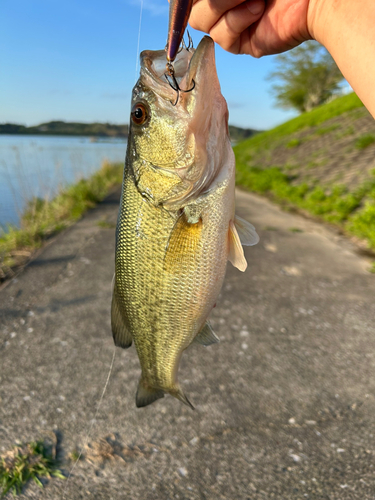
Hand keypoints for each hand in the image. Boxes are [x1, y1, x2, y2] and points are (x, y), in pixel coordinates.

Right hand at [189, 0, 318, 56]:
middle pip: (190, 8)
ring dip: (223, 4)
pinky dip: (236, 20)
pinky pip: (221, 36)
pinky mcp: (242, 43)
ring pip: (201, 20)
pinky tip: (258, 9)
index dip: (181, 1)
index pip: (189, 0)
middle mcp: (224, 4)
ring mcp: (231, 24)